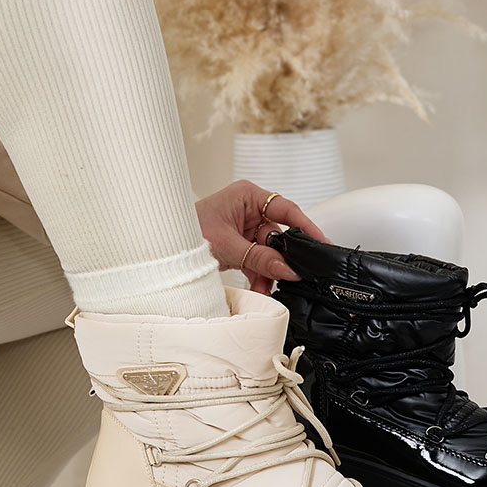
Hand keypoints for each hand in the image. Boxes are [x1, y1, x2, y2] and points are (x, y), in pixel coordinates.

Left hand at [195, 180, 329, 294]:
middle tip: (287, 277)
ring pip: (269, 252)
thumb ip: (260, 259)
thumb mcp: (227, 246)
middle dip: (279, 261)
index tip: (322, 242)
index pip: (286, 210)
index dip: (307, 227)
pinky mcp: (240, 244)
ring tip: (263, 289)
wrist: (164, 251)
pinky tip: (258, 288)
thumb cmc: (185, 231)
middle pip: (278, 236)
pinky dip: (258, 275)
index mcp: (247, 196)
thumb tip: (287, 269)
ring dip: (267, 273)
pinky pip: (258, 260)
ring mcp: (245, 227)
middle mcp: (249, 209)